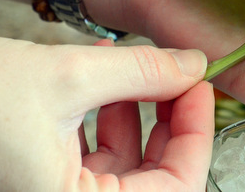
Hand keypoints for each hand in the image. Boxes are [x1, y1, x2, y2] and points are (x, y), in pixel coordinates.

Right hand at [0, 37, 212, 190]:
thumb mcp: (67, 76)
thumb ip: (142, 71)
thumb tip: (197, 65)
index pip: (173, 189)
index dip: (195, 136)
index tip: (201, 86)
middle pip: (153, 176)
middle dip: (171, 121)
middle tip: (181, 76)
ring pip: (127, 162)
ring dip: (141, 112)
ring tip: (140, 70)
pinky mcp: (43, 176)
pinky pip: (97, 153)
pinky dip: (112, 116)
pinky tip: (111, 80)